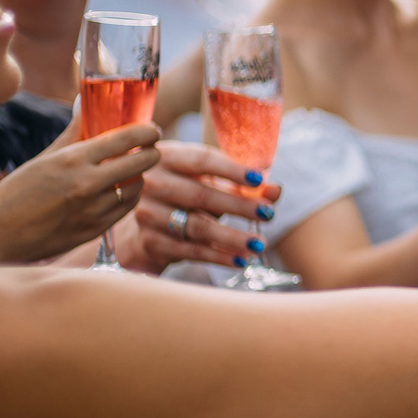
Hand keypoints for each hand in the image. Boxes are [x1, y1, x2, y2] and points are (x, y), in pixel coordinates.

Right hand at [0, 117, 159, 266]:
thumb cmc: (15, 193)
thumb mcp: (43, 158)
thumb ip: (72, 133)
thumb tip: (85, 102)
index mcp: (72, 160)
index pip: (127, 138)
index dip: (147, 131)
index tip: (151, 129)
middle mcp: (87, 184)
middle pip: (143, 161)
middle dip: (152, 151)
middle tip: (151, 147)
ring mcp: (94, 209)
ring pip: (138, 185)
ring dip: (140, 175)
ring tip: (132, 169)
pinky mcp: (96, 230)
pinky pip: (127, 207)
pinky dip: (130, 195)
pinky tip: (122, 189)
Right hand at [122, 143, 286, 271]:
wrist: (141, 222)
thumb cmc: (185, 190)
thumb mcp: (209, 180)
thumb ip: (243, 184)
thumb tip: (275, 190)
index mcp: (168, 157)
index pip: (202, 160)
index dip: (232, 170)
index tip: (260, 180)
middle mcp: (152, 183)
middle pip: (201, 195)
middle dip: (239, 206)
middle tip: (268, 215)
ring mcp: (148, 212)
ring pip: (196, 226)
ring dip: (232, 237)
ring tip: (260, 244)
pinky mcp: (150, 240)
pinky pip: (190, 250)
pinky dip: (218, 257)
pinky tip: (241, 260)